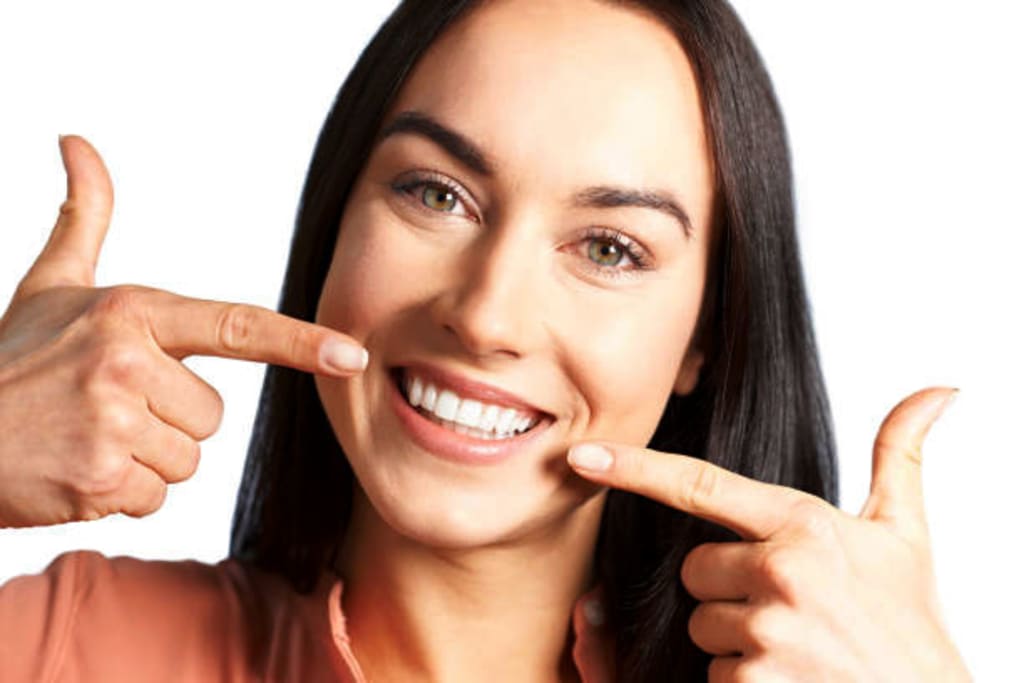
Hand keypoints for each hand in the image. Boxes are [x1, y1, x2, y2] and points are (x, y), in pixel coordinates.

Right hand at [0, 136, 366, 527]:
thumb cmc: (9, 361)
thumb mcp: (49, 285)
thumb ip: (84, 218)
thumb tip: (77, 142)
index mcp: (130, 313)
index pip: (236, 327)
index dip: (300, 341)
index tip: (351, 355)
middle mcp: (126, 363)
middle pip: (212, 416)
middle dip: (168, 422)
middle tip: (105, 409)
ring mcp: (112, 424)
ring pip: (186, 460)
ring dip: (145, 461)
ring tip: (87, 438)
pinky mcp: (98, 480)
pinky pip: (155, 498)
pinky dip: (121, 495)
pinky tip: (77, 471)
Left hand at [567, 388, 971, 681]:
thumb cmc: (910, 622)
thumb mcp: (905, 535)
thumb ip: (899, 456)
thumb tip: (939, 389)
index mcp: (804, 525)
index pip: (701, 485)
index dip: (635, 468)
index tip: (583, 456)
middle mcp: (782, 573)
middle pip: (696, 571)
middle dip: (727, 589)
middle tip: (788, 606)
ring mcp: (768, 632)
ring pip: (703, 625)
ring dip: (736, 638)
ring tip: (796, 646)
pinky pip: (714, 674)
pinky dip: (744, 680)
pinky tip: (791, 679)